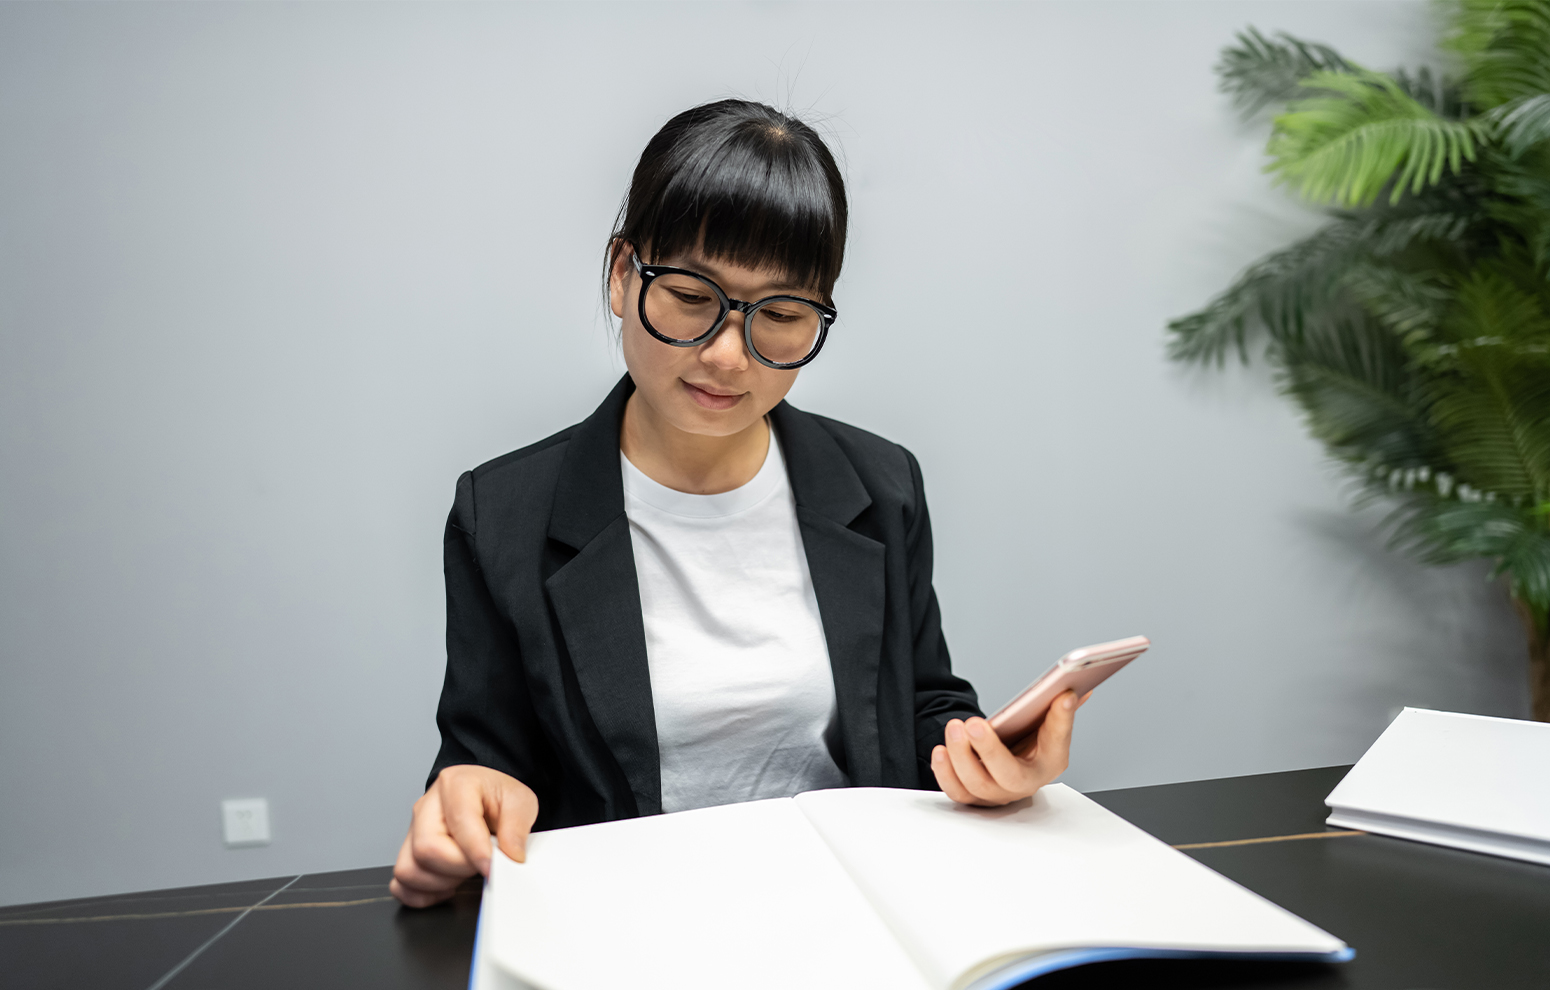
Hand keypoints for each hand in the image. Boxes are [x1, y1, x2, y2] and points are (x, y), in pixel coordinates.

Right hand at [390, 765, 538, 907]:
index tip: (492, 868)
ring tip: (464, 871)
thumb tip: (510, 857)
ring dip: (441, 883)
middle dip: (459, 868)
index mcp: (455, 784)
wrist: (484, 796)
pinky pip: (401, 885)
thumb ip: (517, 827)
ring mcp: (412, 831)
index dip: (476, 852)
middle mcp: (426, 807)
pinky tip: (446, 885)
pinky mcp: (407, 853)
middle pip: (426, 849)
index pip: (457, 823)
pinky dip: (422, 895)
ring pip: (408, 870)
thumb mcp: (519, 800)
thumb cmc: (496, 796)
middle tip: (481, 864)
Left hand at [931, 690, 1089, 806]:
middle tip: (974, 724)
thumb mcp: (1047, 723)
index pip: (1057, 742)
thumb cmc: (1029, 740)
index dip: (1060, 721)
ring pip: (977, 784)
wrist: (1008, 760)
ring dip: (961, 756)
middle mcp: (1025, 783)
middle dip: (989, 750)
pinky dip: (945, 772)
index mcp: (1051, 762)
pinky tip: (941, 750)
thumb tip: (1073, 688)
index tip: (1061, 696)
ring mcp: (997, 793)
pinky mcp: (972, 796)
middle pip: (1009, 775)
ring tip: (954, 727)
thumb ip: (1059, 708)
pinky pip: (956, 791)